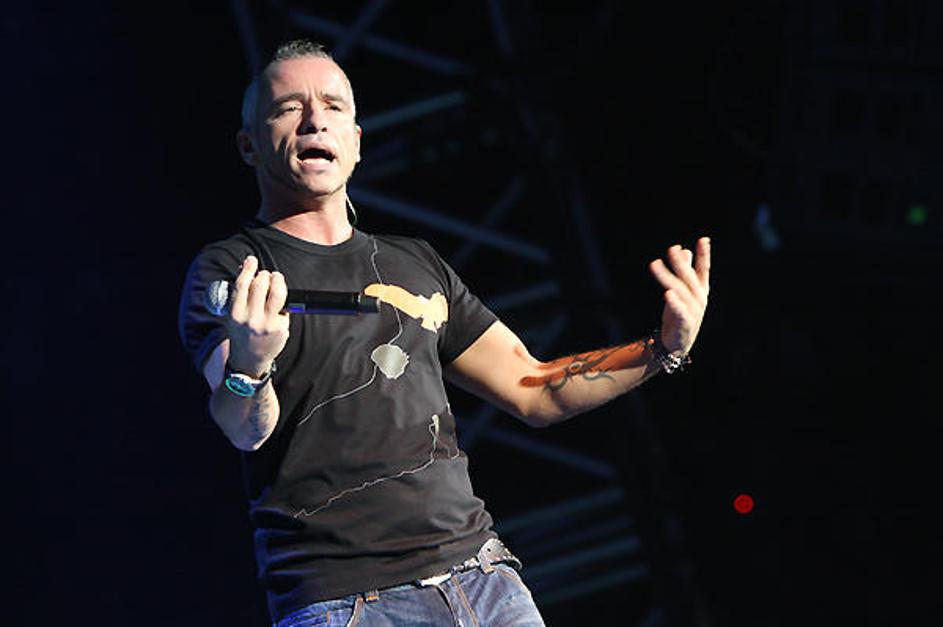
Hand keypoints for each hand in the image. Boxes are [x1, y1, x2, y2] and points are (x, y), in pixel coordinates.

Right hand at [225, 255, 289, 376]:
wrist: (248, 360)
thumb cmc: (242, 332)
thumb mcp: (235, 315)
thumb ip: (241, 294)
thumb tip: (246, 267)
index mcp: (235, 313)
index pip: (242, 284)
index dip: (248, 268)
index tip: (251, 259)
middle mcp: (251, 318)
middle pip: (261, 285)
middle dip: (265, 275)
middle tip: (267, 275)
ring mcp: (267, 324)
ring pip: (277, 293)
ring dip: (278, 281)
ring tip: (276, 279)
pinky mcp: (281, 329)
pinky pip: (284, 307)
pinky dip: (282, 302)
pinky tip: (278, 306)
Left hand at [648, 237, 710, 355]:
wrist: (675, 344)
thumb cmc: (679, 315)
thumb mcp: (681, 292)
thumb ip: (685, 272)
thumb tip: (684, 250)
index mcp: (700, 291)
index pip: (703, 270)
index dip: (704, 255)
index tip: (704, 239)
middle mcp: (698, 300)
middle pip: (689, 278)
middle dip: (681, 263)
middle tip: (672, 249)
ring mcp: (693, 312)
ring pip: (680, 291)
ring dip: (668, 277)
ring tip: (655, 265)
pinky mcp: (685, 324)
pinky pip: (680, 311)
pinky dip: (674, 303)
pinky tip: (667, 293)